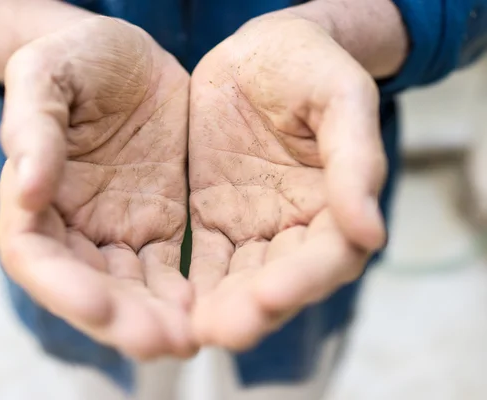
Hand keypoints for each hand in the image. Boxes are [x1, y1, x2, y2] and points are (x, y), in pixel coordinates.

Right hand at [0, 16, 194, 359]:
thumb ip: (33, 126)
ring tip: (191, 338)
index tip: (101, 307)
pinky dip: (183, 294)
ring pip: (131, 288)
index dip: (62, 287)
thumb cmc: (78, 56)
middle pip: (88, 287)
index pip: (35, 255)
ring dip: (156, 318)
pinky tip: (206, 307)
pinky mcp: (157, 223)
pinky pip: (168, 269)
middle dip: (121, 319)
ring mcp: (116, 227)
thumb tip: (25, 189)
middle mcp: (72, 224)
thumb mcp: (48, 73)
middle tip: (164, 341)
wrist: (130, 56)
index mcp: (33, 194)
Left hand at [188, 14, 386, 349]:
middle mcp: (297, 224)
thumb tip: (372, 232)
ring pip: (240, 278)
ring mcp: (253, 225)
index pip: (330, 253)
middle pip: (281, 279)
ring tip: (193, 330)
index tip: (272, 295)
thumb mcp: (340, 97)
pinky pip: (203, 258)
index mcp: (338, 201)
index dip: (305, 279)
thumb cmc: (308, 66)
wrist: (258, 51)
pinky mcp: (213, 218)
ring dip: (219, 307)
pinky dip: (191, 285)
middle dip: (254, 308)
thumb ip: (355, 160)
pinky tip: (172, 303)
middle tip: (223, 330)